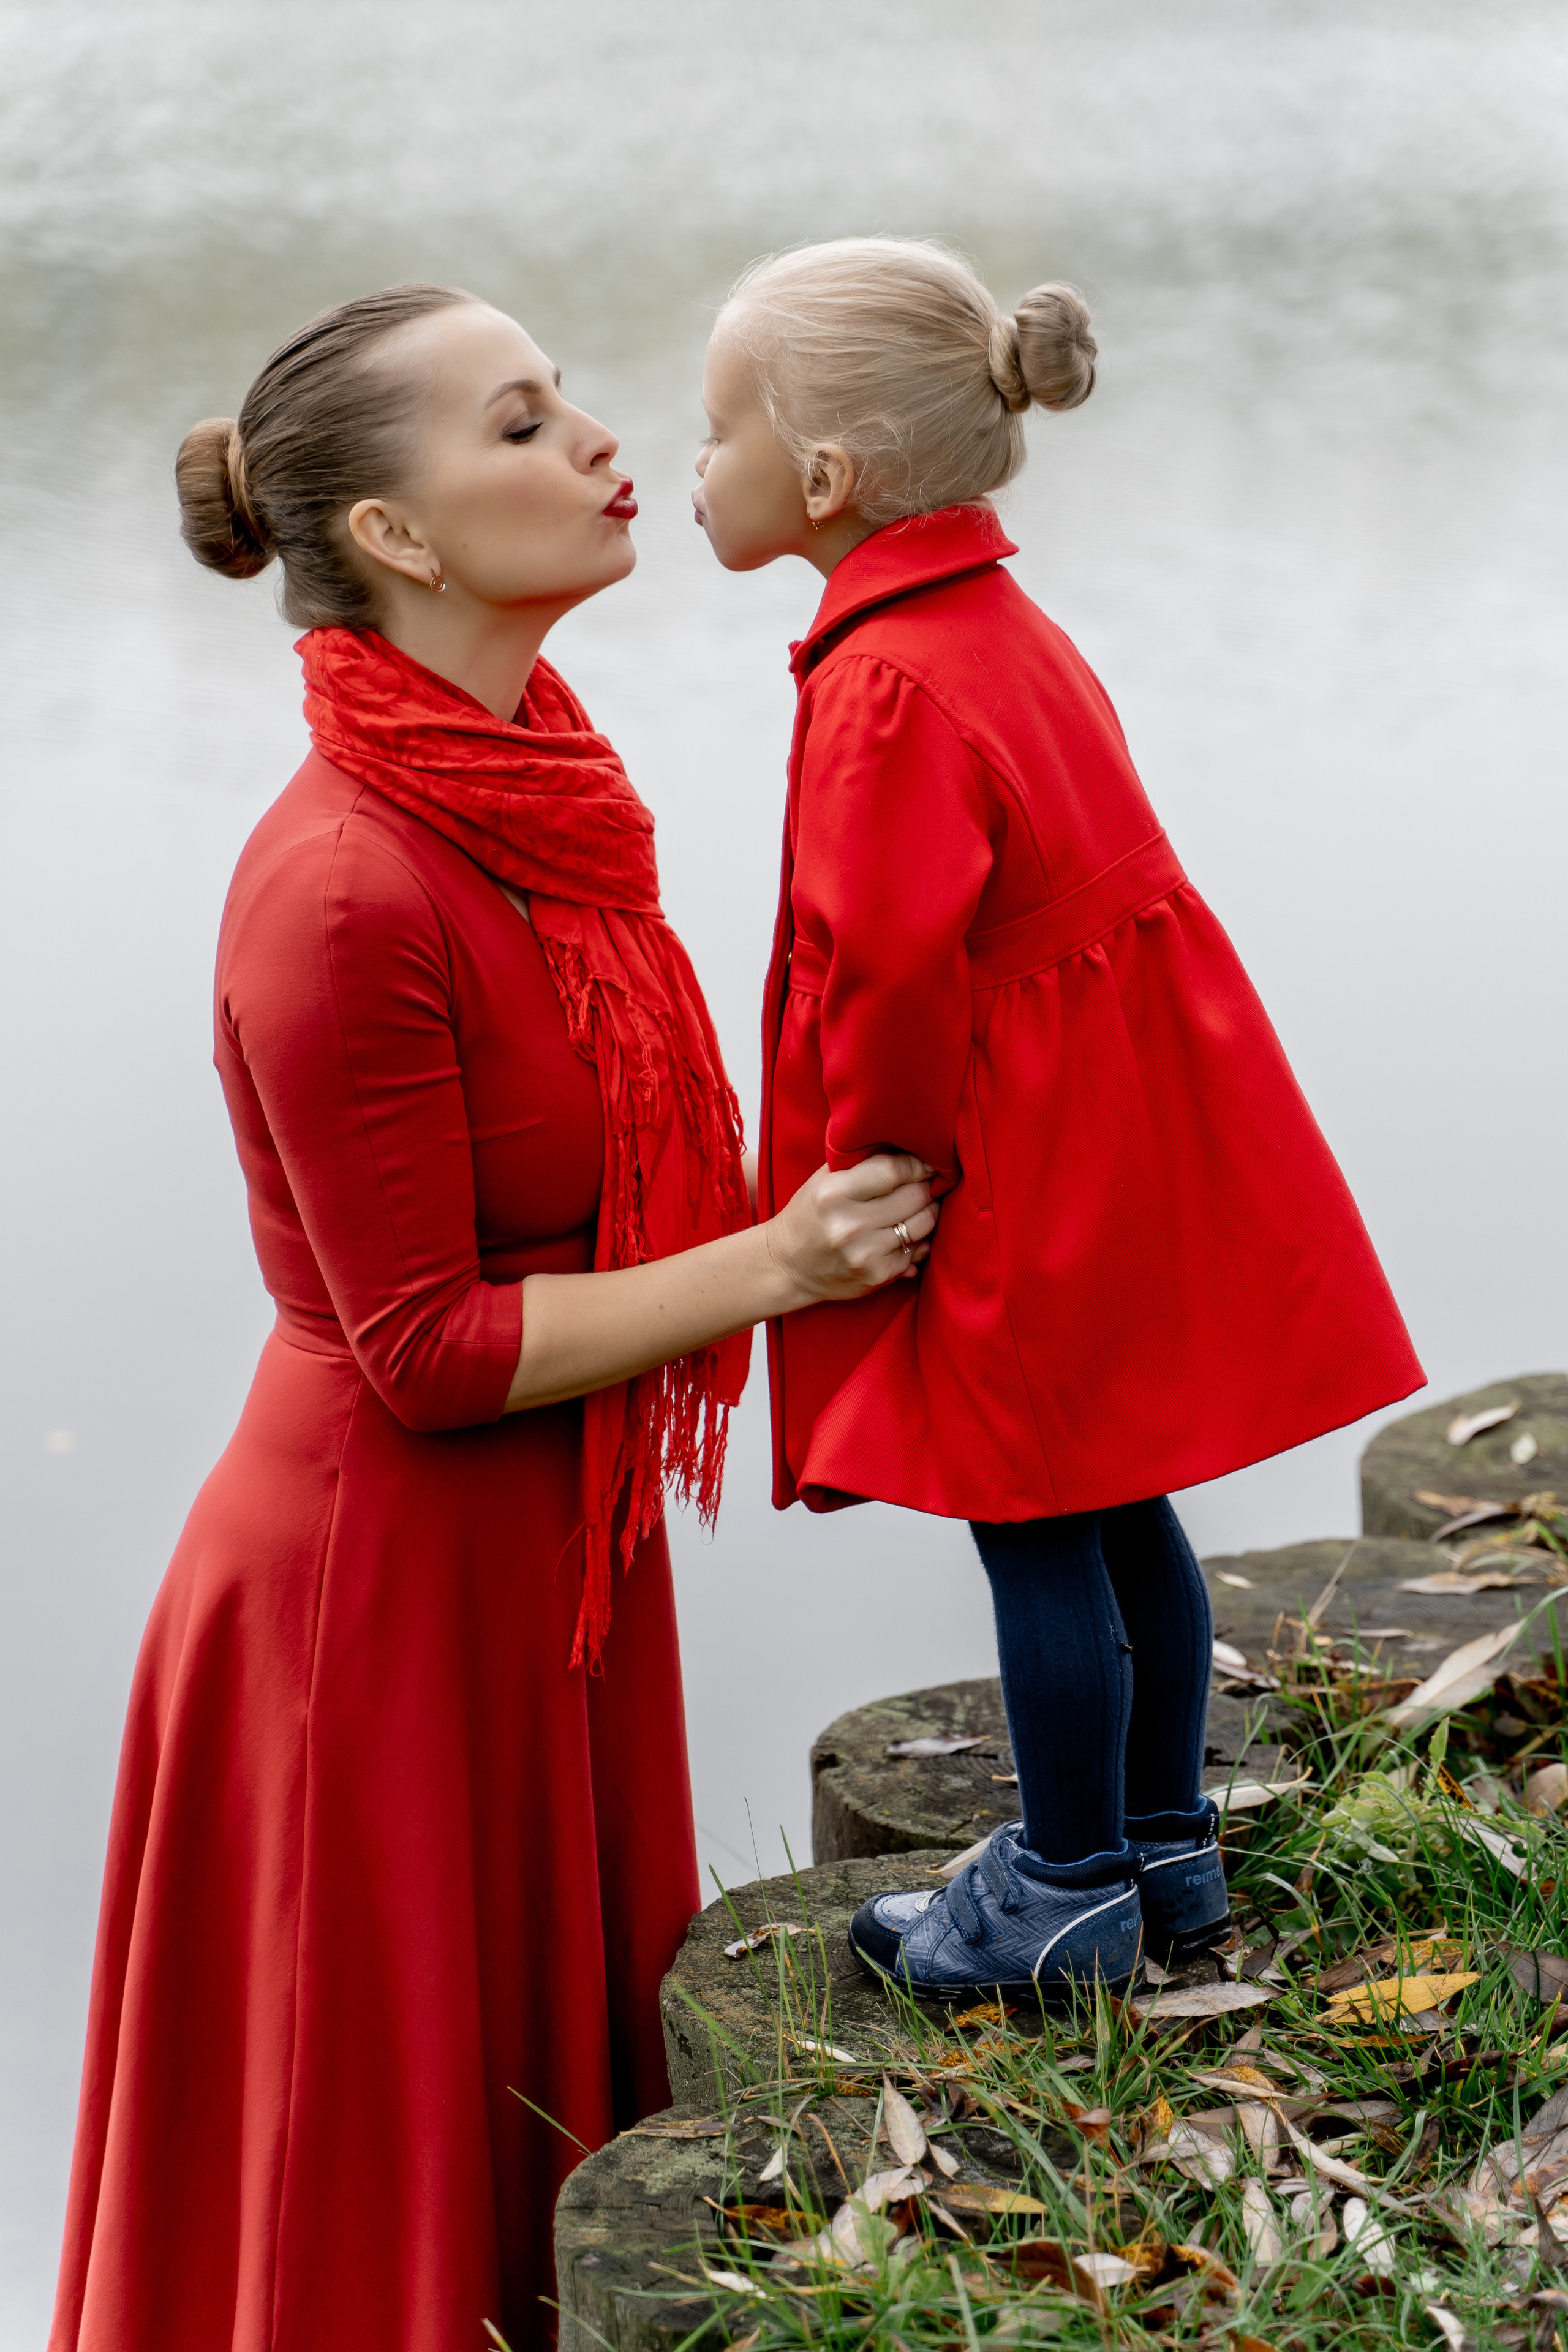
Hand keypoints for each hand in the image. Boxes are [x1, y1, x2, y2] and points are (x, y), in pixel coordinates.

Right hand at [765, 1154, 938, 1306]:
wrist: (786, 1264)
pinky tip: (907, 1234)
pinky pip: (915, 1252)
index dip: (917, 1164)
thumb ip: (861, 1161)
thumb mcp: (824, 1179)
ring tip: (921, 1206)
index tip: (924, 1163)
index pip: (894, 1170)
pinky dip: (917, 1242)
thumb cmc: (811, 1213)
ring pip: (922, 1225)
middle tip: (927, 1183)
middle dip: (926, 1186)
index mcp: (833, 1193)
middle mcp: (849, 1225)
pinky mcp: (876, 1276)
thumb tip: (910, 1149)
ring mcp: (864, 1253)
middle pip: (914, 1196)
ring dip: (928, 1212)